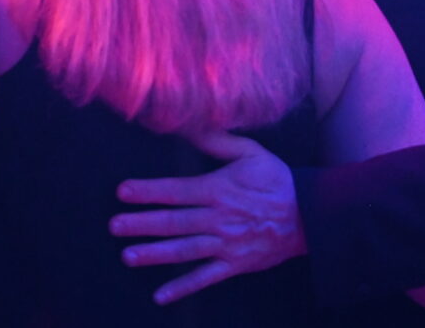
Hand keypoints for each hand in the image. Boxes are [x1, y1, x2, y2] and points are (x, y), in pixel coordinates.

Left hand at [110, 130, 305, 303]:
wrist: (309, 214)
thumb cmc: (277, 181)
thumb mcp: (252, 153)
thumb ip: (219, 142)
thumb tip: (192, 129)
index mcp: (219, 189)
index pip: (176, 191)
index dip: (148, 191)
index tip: (122, 192)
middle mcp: (218, 218)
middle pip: (174, 222)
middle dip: (142, 223)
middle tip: (115, 226)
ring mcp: (225, 244)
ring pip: (184, 250)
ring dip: (155, 253)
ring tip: (128, 256)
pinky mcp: (234, 264)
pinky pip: (205, 278)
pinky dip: (183, 288)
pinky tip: (160, 295)